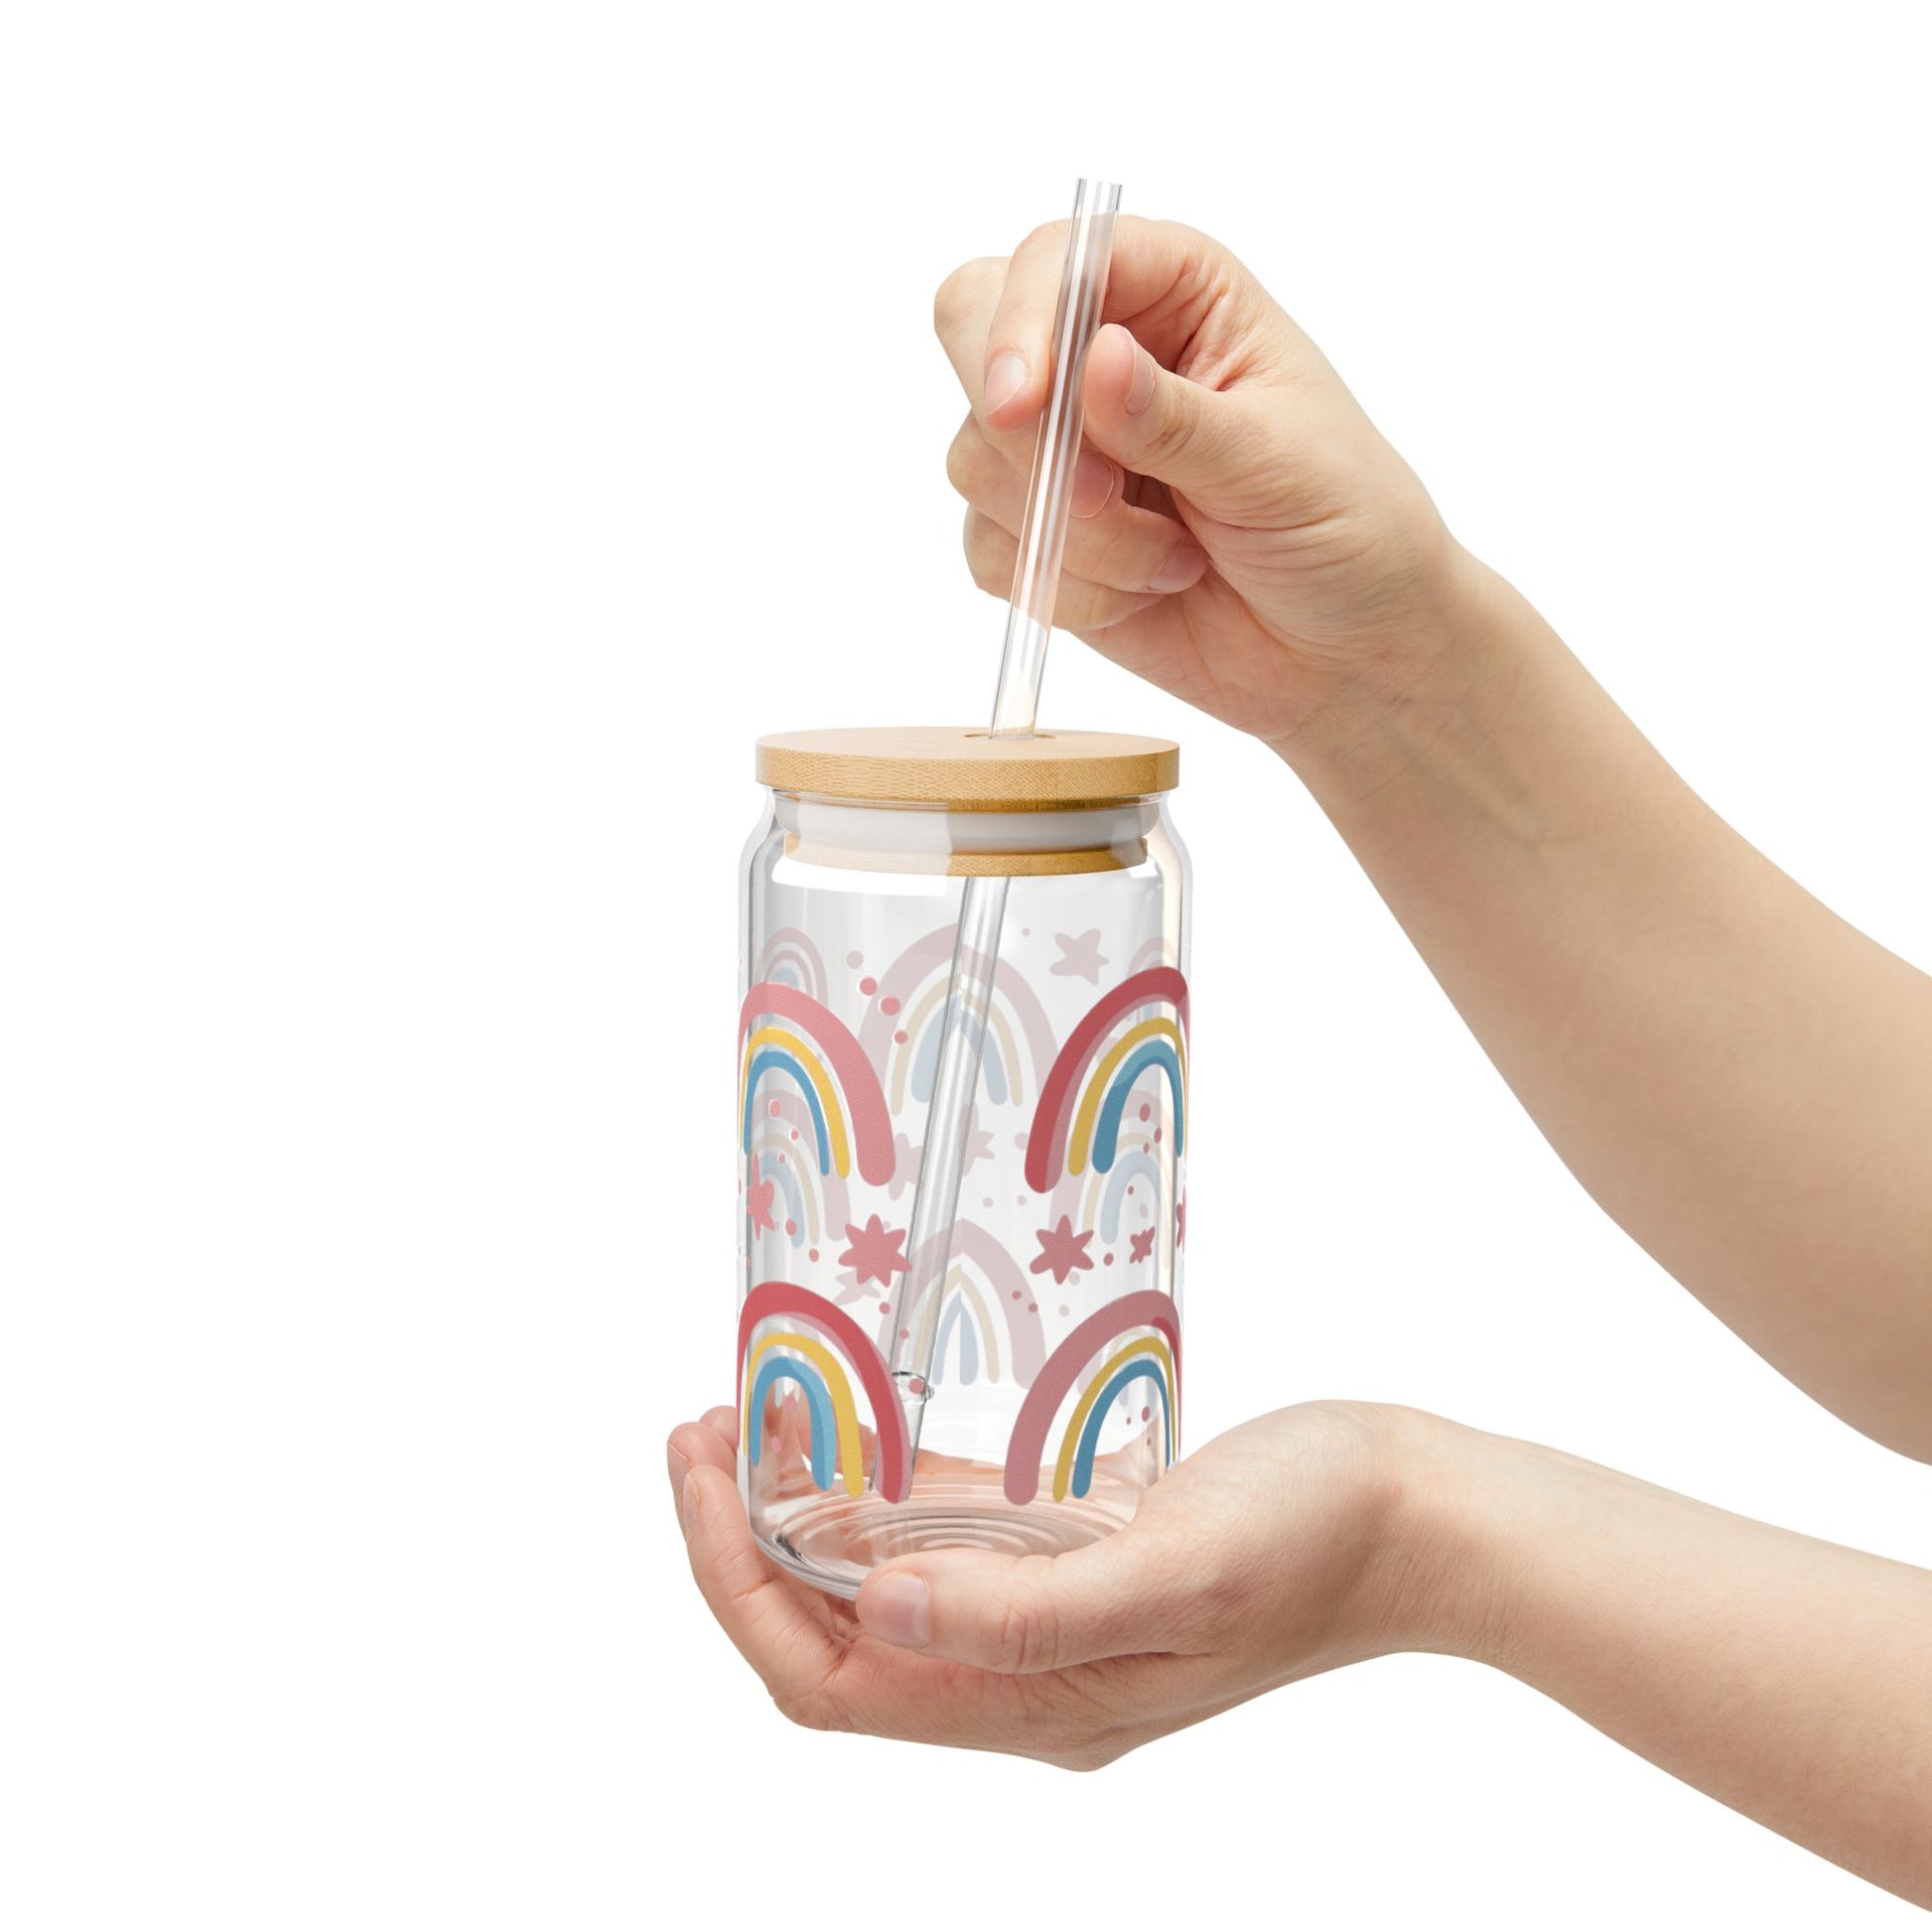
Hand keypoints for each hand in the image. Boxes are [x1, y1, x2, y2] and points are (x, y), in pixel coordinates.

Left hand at [668, 1399, 1452, 1767]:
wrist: (1417, 1513)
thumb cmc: (1315, 1540)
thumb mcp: (1173, 1573)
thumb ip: (1022, 1611)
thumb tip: (870, 1610)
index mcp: (1033, 1705)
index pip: (828, 1679)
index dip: (739, 1585)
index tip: (700, 1472)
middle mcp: (1022, 1674)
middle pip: (832, 1636)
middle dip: (745, 1541)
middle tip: (704, 1427)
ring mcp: (1047, 1616)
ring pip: (880, 1586)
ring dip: (804, 1511)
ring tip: (753, 1413)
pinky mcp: (1076, 1557)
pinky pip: (948, 1541)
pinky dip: (883, 1491)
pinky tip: (855, 1427)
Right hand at [935, 216, 1474, 748]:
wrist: (1345, 649)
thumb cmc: (1344, 526)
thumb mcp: (1276, 463)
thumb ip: (1175, 418)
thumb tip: (1094, 359)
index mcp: (1174, 290)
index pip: (1055, 259)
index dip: (1022, 321)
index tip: (1023, 407)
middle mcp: (1101, 351)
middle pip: (971, 331)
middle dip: (1020, 431)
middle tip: (1096, 496)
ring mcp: (1062, 446)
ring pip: (977, 460)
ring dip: (1074, 533)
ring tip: (1175, 560)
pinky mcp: (1040, 534)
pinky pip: (990, 550)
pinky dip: (1066, 587)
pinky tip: (1149, 592)